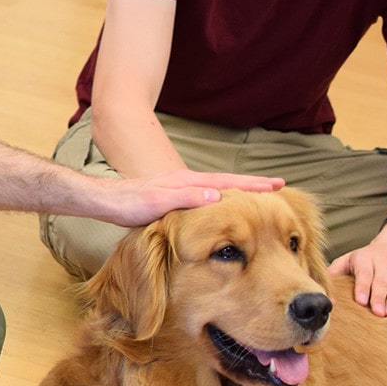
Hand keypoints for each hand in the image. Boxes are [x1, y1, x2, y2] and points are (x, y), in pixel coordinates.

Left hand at [98, 169, 285, 226]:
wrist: (106, 200)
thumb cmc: (130, 203)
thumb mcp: (158, 202)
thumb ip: (187, 199)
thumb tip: (217, 197)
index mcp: (188, 183)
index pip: (228, 183)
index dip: (252, 186)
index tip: (276, 186)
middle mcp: (188, 182)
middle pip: (228, 182)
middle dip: (253, 184)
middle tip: (279, 185)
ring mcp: (182, 187)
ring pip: (219, 187)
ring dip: (240, 189)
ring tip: (260, 193)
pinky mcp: (175, 194)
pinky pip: (207, 194)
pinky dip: (223, 195)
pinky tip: (226, 203)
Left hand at [329, 226, 386, 316]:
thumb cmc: (365, 258)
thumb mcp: (347, 261)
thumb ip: (334, 275)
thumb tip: (324, 296)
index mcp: (364, 260)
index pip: (364, 274)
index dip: (363, 287)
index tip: (361, 301)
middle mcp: (383, 264)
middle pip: (381, 282)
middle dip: (379, 297)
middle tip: (377, 312)